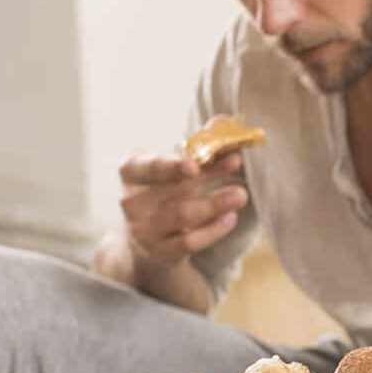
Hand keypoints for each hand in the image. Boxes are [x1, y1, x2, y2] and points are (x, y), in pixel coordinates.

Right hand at [117, 150, 247, 269]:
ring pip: (182, 215)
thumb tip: (225, 120)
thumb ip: (201, 143)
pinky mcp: (159, 252)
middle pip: (172, 189)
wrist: (152, 238)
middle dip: (207, 177)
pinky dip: (212, 230)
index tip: (195, 164)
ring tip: (240, 194)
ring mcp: (142, 230)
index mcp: (131, 173)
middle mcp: (131, 202)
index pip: (146, 166)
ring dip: (214, 203)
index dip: (169, 166)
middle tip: (236, 164)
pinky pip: (189, 242)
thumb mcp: (179, 166)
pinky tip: (230, 219)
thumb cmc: (167, 191)